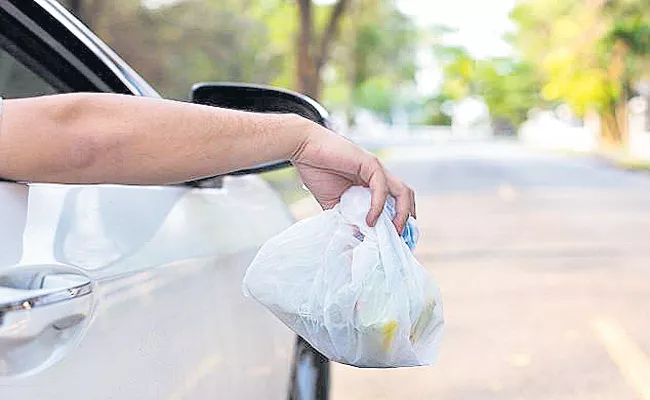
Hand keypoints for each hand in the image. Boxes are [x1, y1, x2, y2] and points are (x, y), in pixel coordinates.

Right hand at [291, 121, 415, 232]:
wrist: (303, 149)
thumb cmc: (316, 171)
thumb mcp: (333, 204)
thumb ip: (346, 219)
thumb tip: (356, 241)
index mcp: (372, 185)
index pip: (396, 204)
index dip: (399, 222)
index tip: (395, 242)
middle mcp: (380, 176)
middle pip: (406, 198)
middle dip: (407, 220)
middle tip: (399, 240)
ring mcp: (377, 169)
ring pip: (402, 192)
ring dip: (402, 214)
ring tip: (394, 232)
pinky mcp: (370, 163)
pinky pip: (381, 187)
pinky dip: (378, 206)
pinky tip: (370, 220)